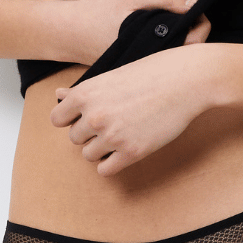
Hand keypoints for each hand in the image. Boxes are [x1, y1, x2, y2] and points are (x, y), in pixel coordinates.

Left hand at [49, 44, 219, 175]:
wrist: (185, 80)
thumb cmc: (150, 73)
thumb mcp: (111, 77)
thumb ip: (83, 92)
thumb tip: (57, 95)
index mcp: (85, 93)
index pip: (57, 119)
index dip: (72, 119)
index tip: (89, 115)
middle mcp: (93, 116)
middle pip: (74, 138)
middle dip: (90, 133)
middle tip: (115, 120)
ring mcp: (112, 136)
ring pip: (89, 155)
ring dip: (102, 148)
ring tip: (123, 132)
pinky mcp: (131, 152)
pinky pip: (105, 169)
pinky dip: (112, 162)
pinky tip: (127, 147)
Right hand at [56, 0, 210, 64]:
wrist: (68, 33)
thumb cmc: (99, 13)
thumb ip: (166, 0)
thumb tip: (195, 5)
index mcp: (154, 50)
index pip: (197, 44)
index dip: (201, 25)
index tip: (193, 12)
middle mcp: (151, 69)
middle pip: (189, 55)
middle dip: (192, 35)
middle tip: (182, 16)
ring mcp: (143, 74)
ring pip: (175, 61)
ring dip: (178, 43)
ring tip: (165, 26)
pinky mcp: (135, 75)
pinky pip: (159, 65)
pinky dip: (163, 51)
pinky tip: (151, 37)